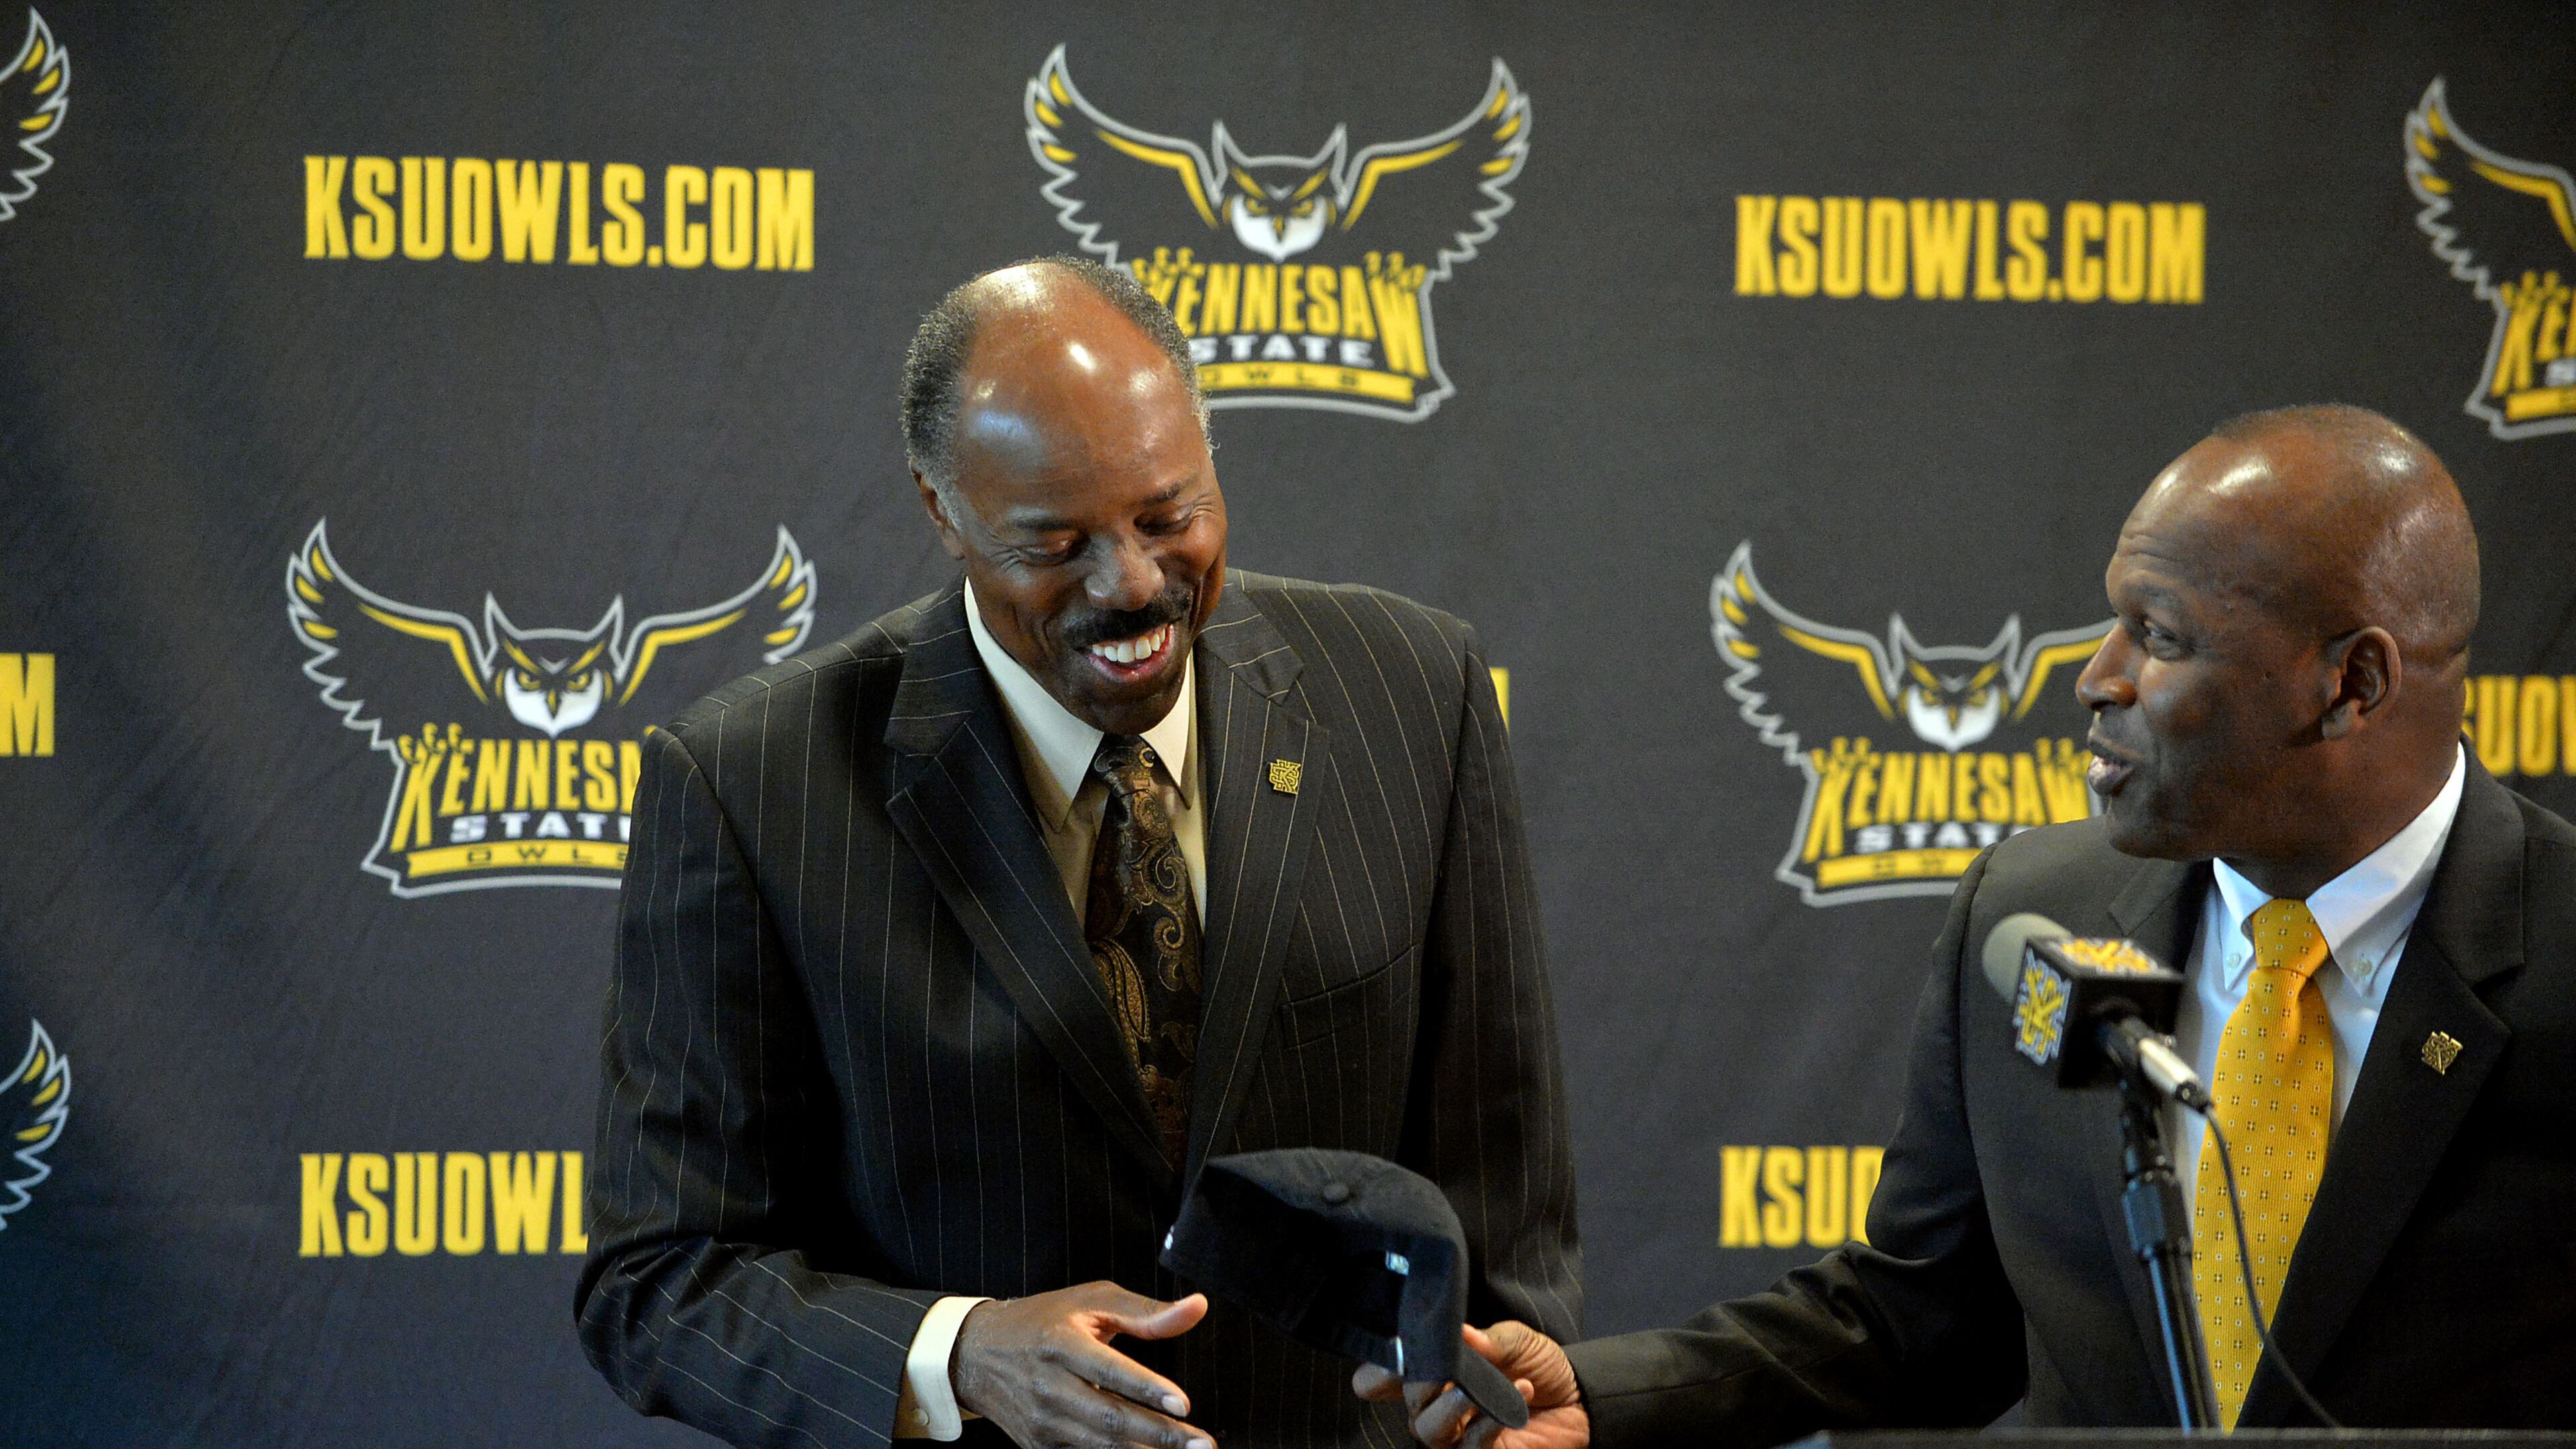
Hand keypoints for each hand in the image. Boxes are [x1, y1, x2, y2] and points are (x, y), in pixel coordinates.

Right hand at [953, 1283, 1211, 1448]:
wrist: (976, 1354)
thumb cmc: (1042, 1321)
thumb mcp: (1090, 1301)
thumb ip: (1145, 1311)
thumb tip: (1198, 1307)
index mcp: (1061, 1343)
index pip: (1109, 1370)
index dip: (1147, 1389)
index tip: (1183, 1404)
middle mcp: (1049, 1386)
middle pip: (1110, 1418)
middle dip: (1160, 1435)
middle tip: (1203, 1445)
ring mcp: (1041, 1421)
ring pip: (1099, 1445)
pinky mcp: (1038, 1445)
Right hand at [1352, 1322, 1587, 1448]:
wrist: (1580, 1399)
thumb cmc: (1541, 1366)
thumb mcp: (1520, 1340)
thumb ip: (1489, 1339)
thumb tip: (1460, 1332)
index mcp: (1437, 1373)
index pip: (1385, 1377)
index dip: (1380, 1368)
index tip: (1396, 1350)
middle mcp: (1439, 1405)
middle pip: (1408, 1402)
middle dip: (1419, 1383)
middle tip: (1443, 1369)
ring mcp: (1459, 1434)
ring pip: (1427, 1430)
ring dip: (1447, 1407)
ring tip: (1473, 1391)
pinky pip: (1468, 1447)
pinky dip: (1486, 1423)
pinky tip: (1515, 1396)